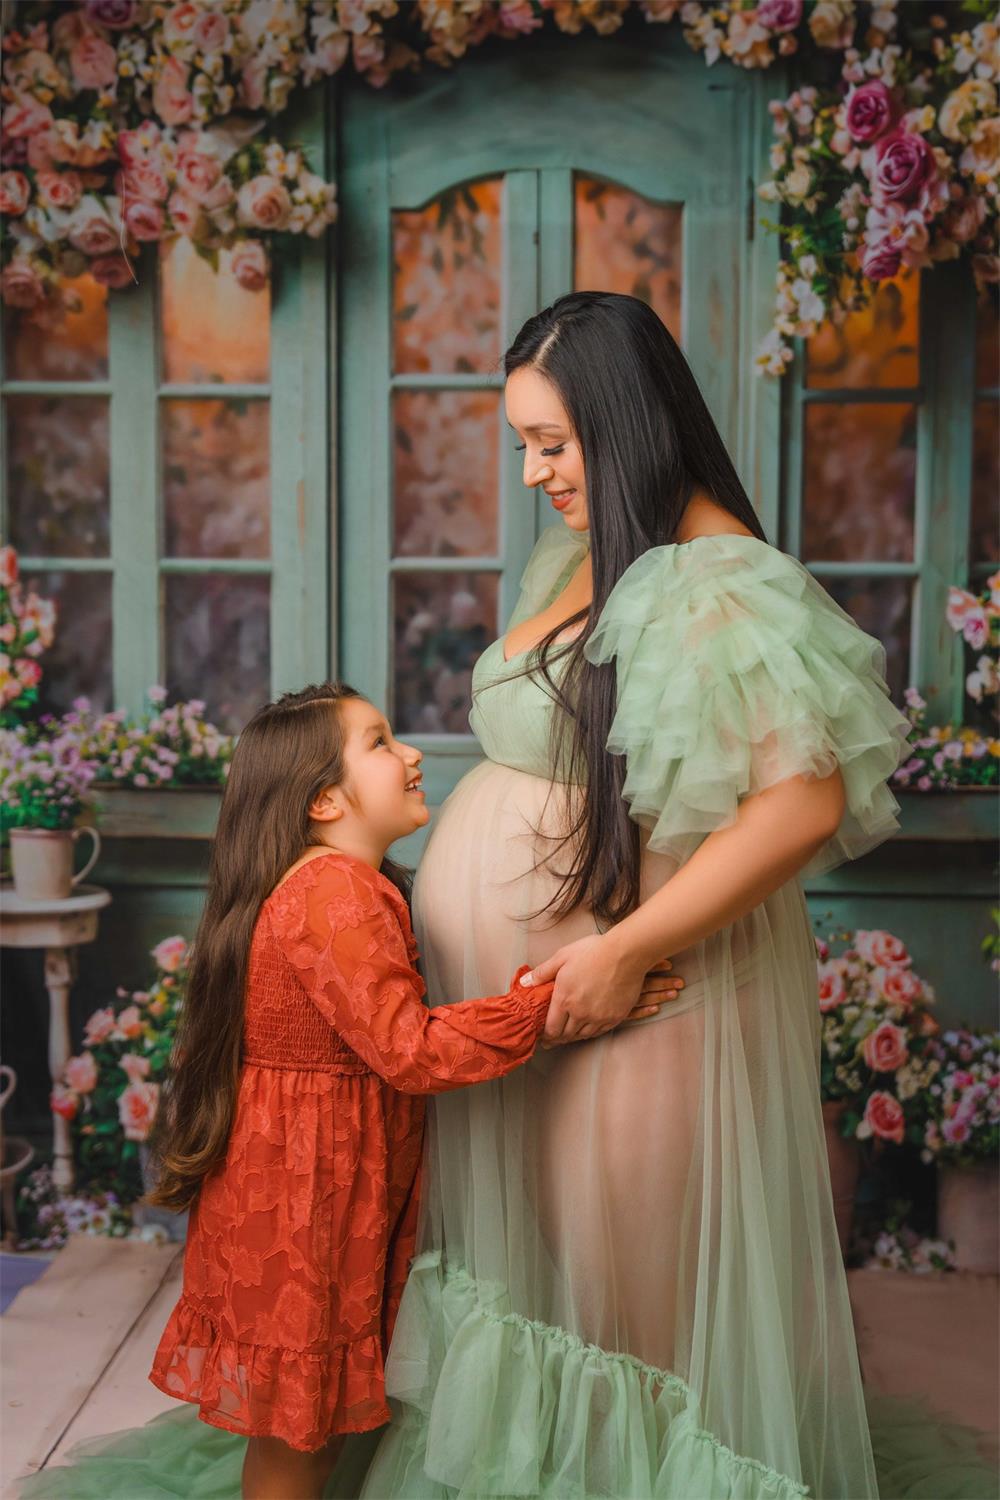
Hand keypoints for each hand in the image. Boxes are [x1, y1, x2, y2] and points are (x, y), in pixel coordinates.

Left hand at [522, 933, 683, 1044]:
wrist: (625, 953)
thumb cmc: (592, 951)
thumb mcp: (562, 957)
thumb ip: (542, 972)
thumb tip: (524, 983)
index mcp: (564, 999)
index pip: (551, 1028)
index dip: (545, 1035)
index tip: (543, 1037)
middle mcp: (580, 1013)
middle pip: (566, 1035)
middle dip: (558, 1038)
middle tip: (553, 1040)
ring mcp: (599, 1017)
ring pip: (583, 1035)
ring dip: (574, 1036)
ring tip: (568, 1035)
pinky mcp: (615, 1017)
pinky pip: (600, 1032)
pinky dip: (591, 1032)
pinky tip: (588, 1029)